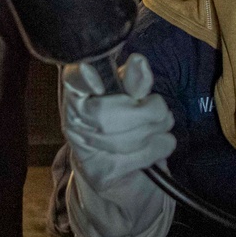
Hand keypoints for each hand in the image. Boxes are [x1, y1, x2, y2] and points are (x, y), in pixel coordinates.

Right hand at [63, 54, 175, 191]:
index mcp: (78, 92)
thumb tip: (138, 61)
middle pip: (104, 114)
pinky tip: (160, 143)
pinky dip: (159, 148)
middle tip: (160, 109)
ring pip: (125, 138)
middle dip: (144, 112)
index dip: (82, 80)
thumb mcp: (131, 95)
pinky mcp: (101, 174)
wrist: (125, 172)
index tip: (98, 84)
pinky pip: (138, 157)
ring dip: (157, 129)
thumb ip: (134, 80)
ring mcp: (83, 150)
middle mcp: (73, 120)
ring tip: (163, 124)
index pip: (71, 80)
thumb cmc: (126, 121)